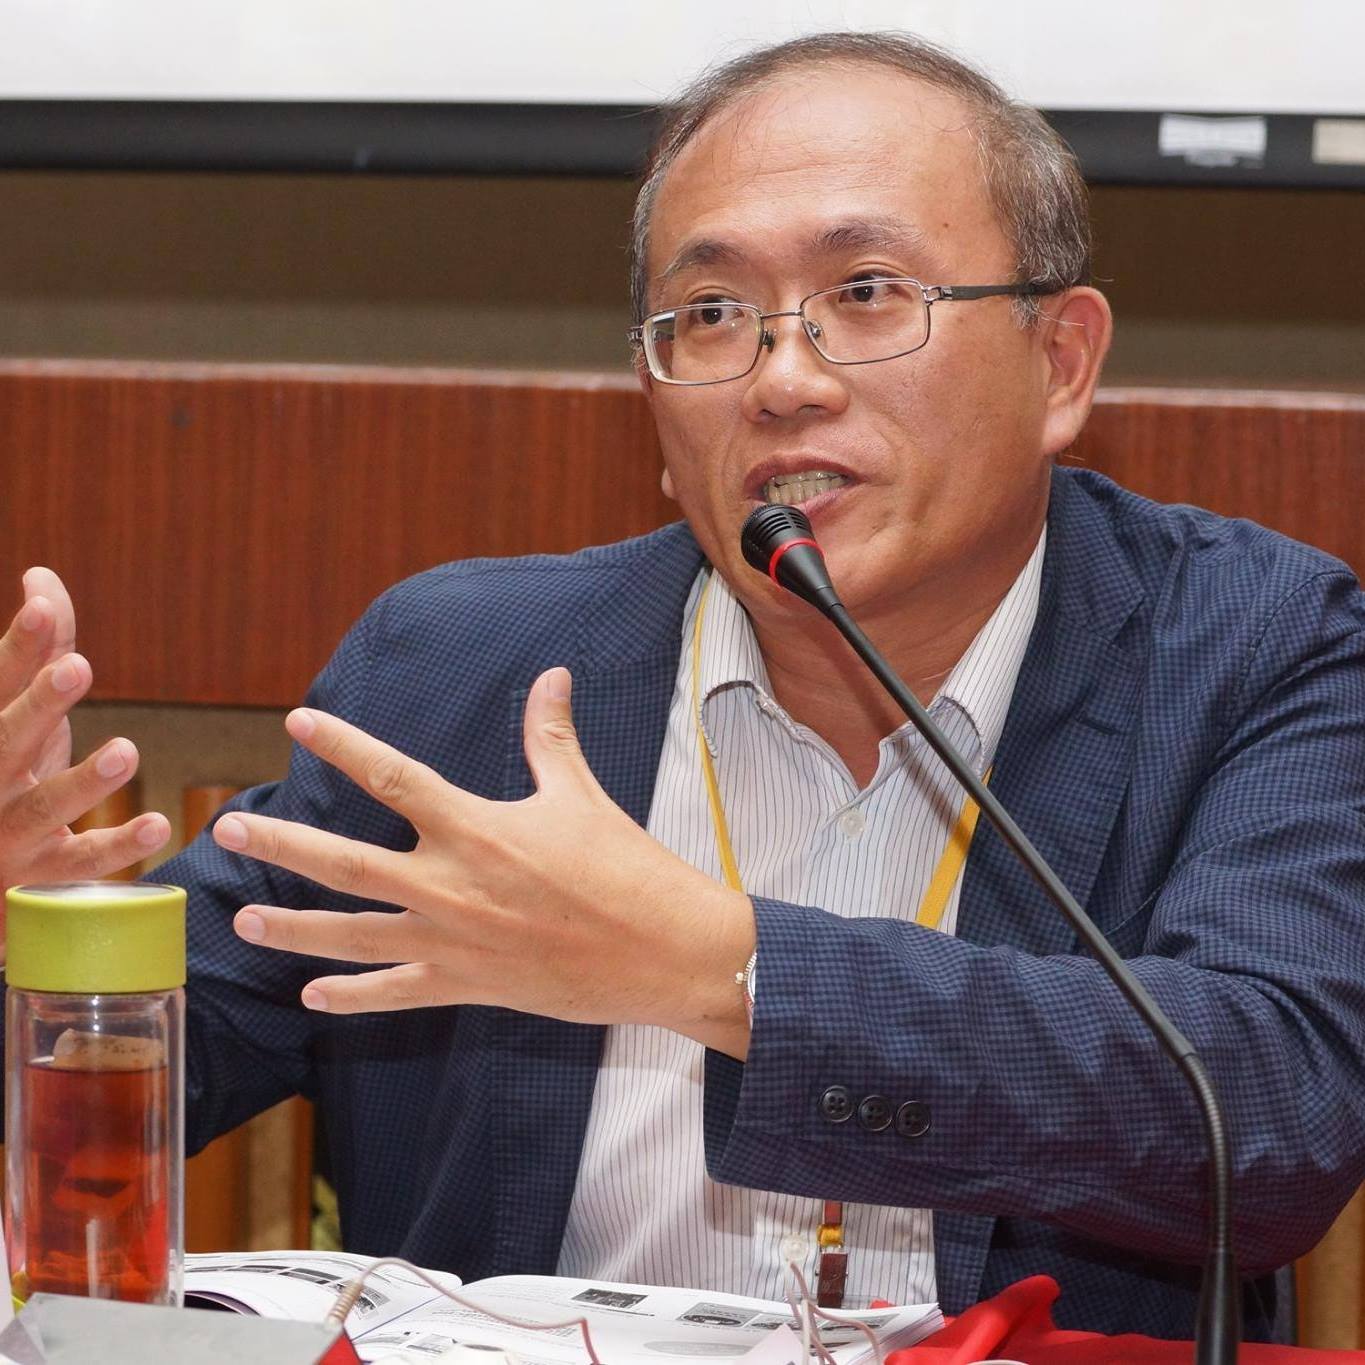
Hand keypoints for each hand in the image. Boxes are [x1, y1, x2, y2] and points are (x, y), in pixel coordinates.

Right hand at [0, 569, 170, 903]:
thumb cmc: (7, 772)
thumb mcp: (20, 711)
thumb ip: (38, 650)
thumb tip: (42, 578)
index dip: (19, 647)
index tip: (42, 607)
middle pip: (4, 740)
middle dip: (38, 704)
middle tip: (76, 667)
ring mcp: (6, 831)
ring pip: (40, 807)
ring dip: (82, 781)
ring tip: (126, 751)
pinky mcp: (37, 875)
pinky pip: (79, 863)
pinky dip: (118, 847)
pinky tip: (157, 825)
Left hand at [212, 667, 755, 1055]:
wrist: (662, 950)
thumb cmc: (625, 867)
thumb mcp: (582, 795)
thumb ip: (551, 736)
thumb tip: (553, 675)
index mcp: (475, 828)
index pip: (391, 777)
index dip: (343, 745)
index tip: (299, 723)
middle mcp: (449, 884)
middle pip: (343, 863)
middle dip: (279, 846)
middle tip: (227, 830)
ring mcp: (451, 942)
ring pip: (350, 935)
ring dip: (291, 928)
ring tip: (241, 920)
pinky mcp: (466, 986)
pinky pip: (394, 994)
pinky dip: (351, 997)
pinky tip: (312, 997)